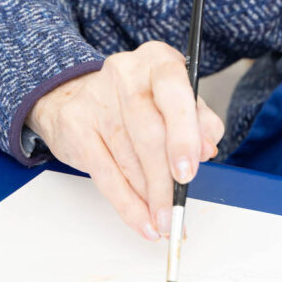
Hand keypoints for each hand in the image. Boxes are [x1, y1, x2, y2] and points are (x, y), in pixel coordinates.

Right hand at [27, 41, 223, 240]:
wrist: (75, 93)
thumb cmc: (140, 99)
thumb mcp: (176, 100)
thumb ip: (199, 121)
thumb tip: (206, 150)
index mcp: (159, 60)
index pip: (175, 94)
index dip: (184, 136)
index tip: (188, 171)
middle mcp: (126, 73)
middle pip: (149, 134)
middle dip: (165, 179)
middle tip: (177, 207)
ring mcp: (96, 99)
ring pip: (129, 159)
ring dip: (150, 198)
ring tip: (166, 220)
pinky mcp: (76, 127)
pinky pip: (105, 175)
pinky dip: (128, 205)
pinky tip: (143, 221)